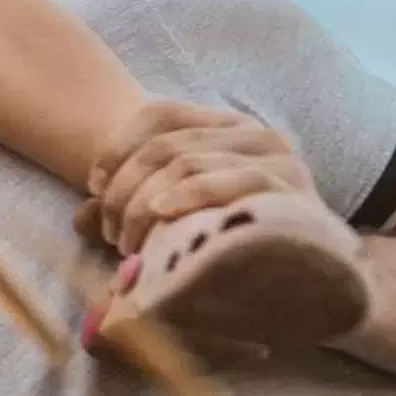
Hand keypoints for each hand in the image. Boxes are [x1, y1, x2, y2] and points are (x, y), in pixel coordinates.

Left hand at [79, 100, 319, 254]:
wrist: (314, 280)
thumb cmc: (228, 247)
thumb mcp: (170, 222)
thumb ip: (124, 211)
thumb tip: (81, 219)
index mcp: (222, 129)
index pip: (157, 115)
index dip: (115, 148)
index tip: (92, 187)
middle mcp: (251, 133)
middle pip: (164, 145)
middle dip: (124, 191)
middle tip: (112, 233)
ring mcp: (277, 157)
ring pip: (187, 163)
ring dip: (145, 204)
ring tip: (131, 244)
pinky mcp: (293, 187)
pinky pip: (235, 179)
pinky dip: (191, 194)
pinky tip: (164, 214)